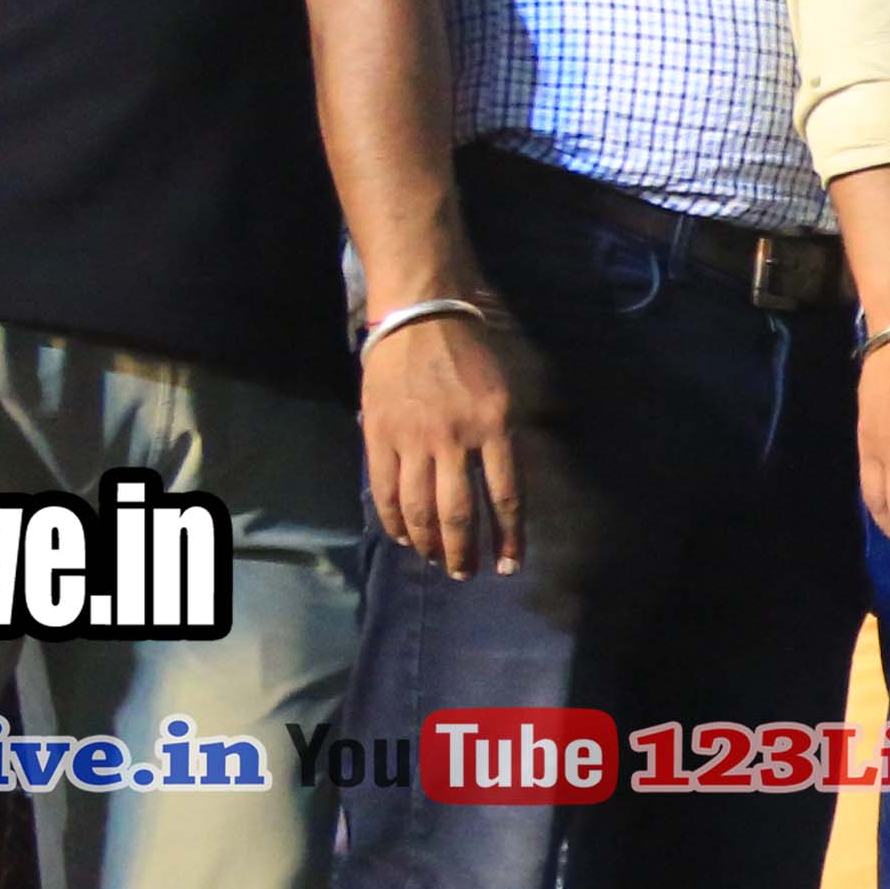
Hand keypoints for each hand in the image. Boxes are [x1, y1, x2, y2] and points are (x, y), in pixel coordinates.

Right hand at [362, 308, 531, 574]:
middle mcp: (455, 437)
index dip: (509, 537)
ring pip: (420, 508)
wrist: (421, 314)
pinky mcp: (379, 435)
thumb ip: (506, 439)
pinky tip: (403, 537)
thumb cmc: (471, 351)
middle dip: (464, 551)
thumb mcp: (506, 391)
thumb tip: (506, 491)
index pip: (507, 495)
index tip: (509, 566)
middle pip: (460, 512)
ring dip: (429, 543)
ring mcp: (414, 438)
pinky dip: (393, 520)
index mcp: (495, 425)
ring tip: (436, 560)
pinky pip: (385, 489)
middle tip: (465, 574)